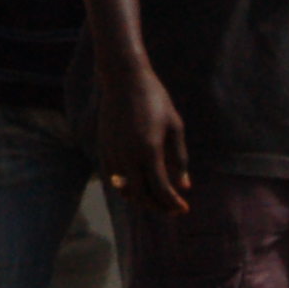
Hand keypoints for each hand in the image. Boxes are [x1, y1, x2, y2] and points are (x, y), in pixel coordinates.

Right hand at [95, 62, 190, 215]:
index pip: (161, 190)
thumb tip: (184, 187)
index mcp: (149, 151)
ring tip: (158, 199)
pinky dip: (127, 188)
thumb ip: (179, 159)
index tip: (184, 208)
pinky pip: (114, 178)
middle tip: (172, 209)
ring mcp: (113, 153)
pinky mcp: (104, 148)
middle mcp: (128, 156)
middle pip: (142, 196)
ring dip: (142, 200)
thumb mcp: (174, 127)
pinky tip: (141, 186)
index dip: (173, 203)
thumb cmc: (155, 100)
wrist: (124, 78)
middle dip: (159, 207)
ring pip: (125, 190)